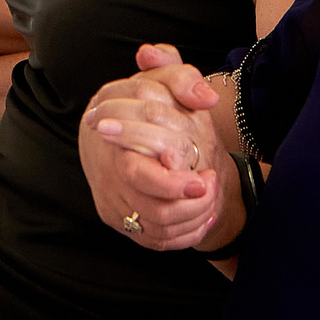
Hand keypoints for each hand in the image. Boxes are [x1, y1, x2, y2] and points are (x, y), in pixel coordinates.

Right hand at [80, 44, 225, 249]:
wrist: (109, 130)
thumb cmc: (141, 103)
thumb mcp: (161, 82)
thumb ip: (181, 79)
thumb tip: (205, 96)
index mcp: (114, 144)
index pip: (137, 174)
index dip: (173, 184)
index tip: (204, 179)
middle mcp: (109, 179)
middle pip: (153, 211)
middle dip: (192, 205)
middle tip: (211, 184)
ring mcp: (113, 203)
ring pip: (158, 230)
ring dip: (194, 218)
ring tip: (210, 195)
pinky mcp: (120, 221)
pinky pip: (157, 241)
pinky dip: (186, 232)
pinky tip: (202, 213)